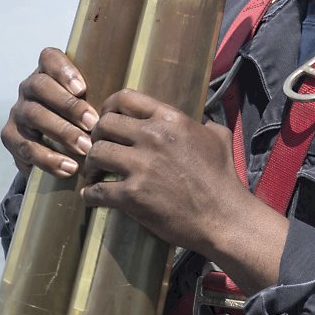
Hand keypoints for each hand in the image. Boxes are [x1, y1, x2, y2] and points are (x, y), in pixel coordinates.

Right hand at [0, 47, 97, 177]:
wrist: (55, 150)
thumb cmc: (82, 120)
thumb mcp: (92, 104)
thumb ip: (104, 96)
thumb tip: (132, 101)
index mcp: (48, 72)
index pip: (49, 58)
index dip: (63, 70)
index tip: (83, 88)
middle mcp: (29, 88)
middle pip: (40, 87)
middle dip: (68, 105)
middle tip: (93, 124)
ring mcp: (18, 111)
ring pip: (33, 115)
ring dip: (61, 132)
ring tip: (85, 148)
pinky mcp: (10, 137)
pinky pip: (25, 147)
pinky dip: (48, 159)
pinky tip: (69, 168)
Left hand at [82, 89, 288, 293]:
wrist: (224, 217)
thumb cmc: (224, 178)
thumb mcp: (219, 137)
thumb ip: (203, 124)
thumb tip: (202, 121)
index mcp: (170, 119)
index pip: (125, 98)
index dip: (109, 108)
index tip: (107, 121)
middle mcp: (152, 137)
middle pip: (104, 125)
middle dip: (97, 137)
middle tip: (99, 151)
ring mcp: (141, 166)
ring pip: (96, 154)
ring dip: (91, 165)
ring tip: (94, 175)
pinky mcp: (133, 195)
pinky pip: (97, 190)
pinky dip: (90, 194)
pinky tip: (91, 196)